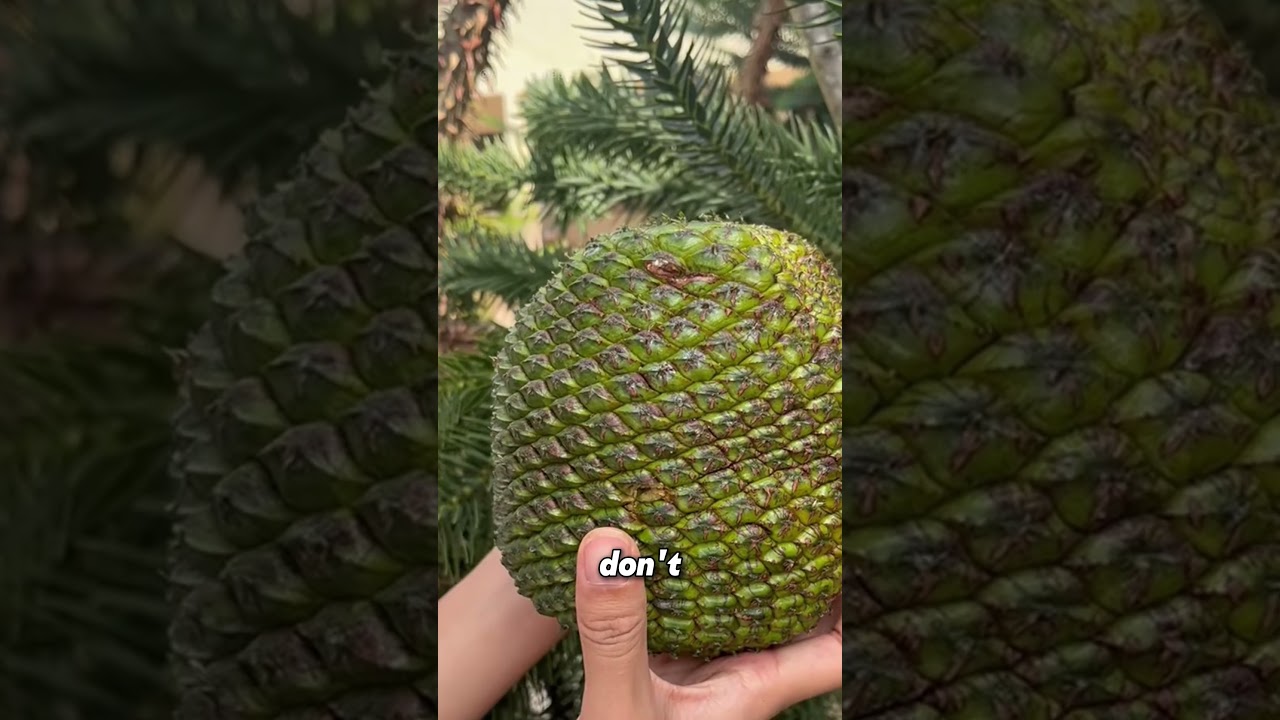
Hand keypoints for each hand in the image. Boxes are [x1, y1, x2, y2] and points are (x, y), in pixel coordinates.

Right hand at [573, 527, 841, 719]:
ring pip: (756, 614)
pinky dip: (707, 580)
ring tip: (768, 511)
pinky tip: (686, 546)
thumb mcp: (620, 704)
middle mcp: (743, 678)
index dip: (864, 602)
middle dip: (816, 570)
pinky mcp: (669, 670)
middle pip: (804, 620)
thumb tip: (610, 546)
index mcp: (757, 688)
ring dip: (765, 572)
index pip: (837, 649)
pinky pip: (703, 614)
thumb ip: (617, 634)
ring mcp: (708, 673)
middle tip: (817, 507)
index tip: (872, 542)